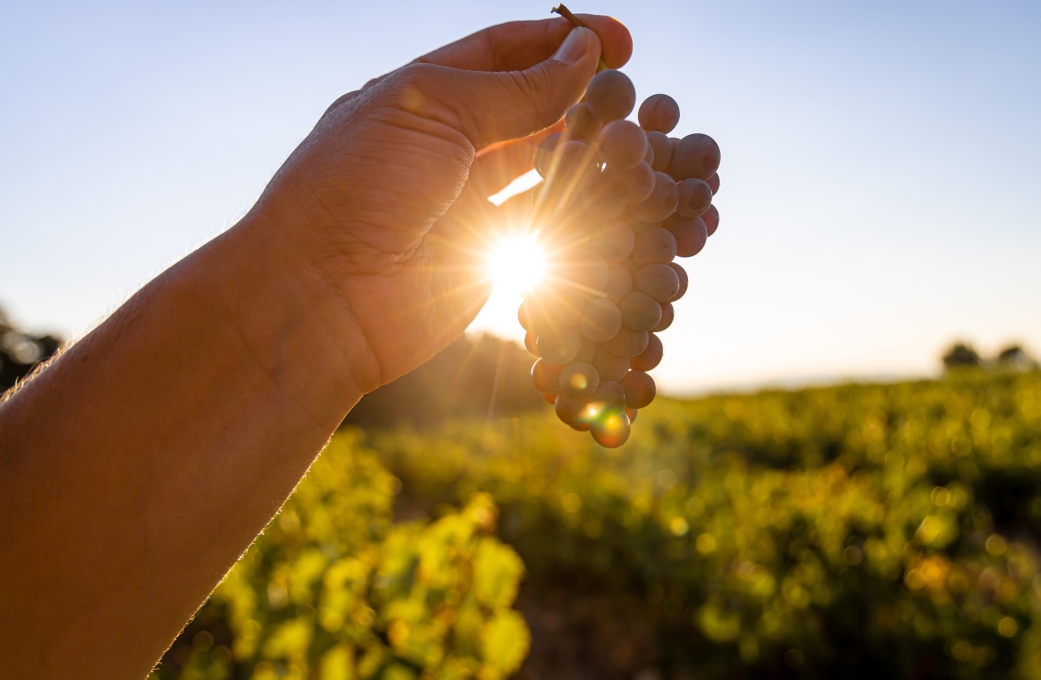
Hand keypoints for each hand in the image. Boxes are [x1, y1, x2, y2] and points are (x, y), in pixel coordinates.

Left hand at [243, 16, 631, 391]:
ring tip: (636, 142)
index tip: (620, 40)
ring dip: (587, 150)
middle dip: (581, 95)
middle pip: (528, 105)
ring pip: (542, 162)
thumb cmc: (358, 188)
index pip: (501, 52)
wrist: (322, 298)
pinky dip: (581, 204)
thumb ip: (514, 89)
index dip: (561, 41)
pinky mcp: (485, 251)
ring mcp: (465, 198)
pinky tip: (617, 192)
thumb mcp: (433, 110)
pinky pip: (544, 218)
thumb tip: (582, 55)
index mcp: (419, 93)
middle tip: (635, 93)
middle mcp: (444, 143)